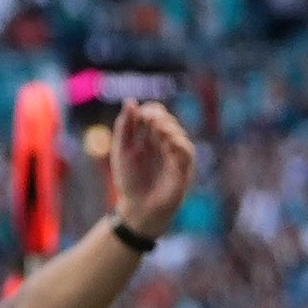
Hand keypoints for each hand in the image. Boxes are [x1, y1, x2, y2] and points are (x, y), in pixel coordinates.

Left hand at [109, 99, 195, 239]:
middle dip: (158, 117)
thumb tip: (130, 100)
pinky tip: (168, 141)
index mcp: (150, 136)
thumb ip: (124, 126)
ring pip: (178, 134)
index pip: (156, 113)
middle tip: (147, 118)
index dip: (149, 110)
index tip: (139, 113)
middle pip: (167, 120)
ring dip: (168, 128)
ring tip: (156, 127)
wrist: (136, 208)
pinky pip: (186, 152)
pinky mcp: (183, 168)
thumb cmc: (129, 179)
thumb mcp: (121, 150)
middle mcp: (165, 142)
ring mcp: (175, 155)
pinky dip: (178, 144)